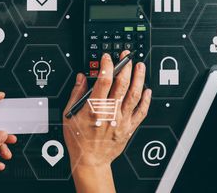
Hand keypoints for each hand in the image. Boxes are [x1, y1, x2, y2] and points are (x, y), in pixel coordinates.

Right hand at [63, 51, 151, 192]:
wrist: (90, 160)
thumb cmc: (79, 140)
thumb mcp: (69, 114)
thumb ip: (76, 94)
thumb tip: (81, 78)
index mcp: (94, 107)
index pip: (104, 80)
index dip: (107, 65)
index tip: (107, 57)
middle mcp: (110, 112)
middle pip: (122, 84)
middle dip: (125, 66)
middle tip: (127, 56)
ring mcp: (121, 119)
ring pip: (134, 95)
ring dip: (138, 78)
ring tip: (140, 66)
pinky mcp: (129, 128)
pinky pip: (141, 112)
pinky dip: (146, 100)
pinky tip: (147, 90)